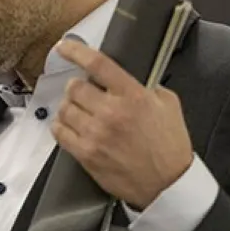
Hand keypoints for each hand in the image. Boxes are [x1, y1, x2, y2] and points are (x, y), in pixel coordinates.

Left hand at [51, 38, 193, 209]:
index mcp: (133, 95)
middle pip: (75, 87)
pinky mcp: (86, 154)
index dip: (76, 51)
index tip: (64, 46)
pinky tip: (70, 126)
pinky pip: (60, 132)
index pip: (98, 64)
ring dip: (69, 107)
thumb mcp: (168, 104)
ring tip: (79, 112)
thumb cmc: (169, 145)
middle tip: (84, 93)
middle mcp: (112, 112)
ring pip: (64, 109)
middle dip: (77, 87)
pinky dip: (61, 126)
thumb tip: (124, 77)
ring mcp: (96, 134)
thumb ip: (145, 87)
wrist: (167, 184)